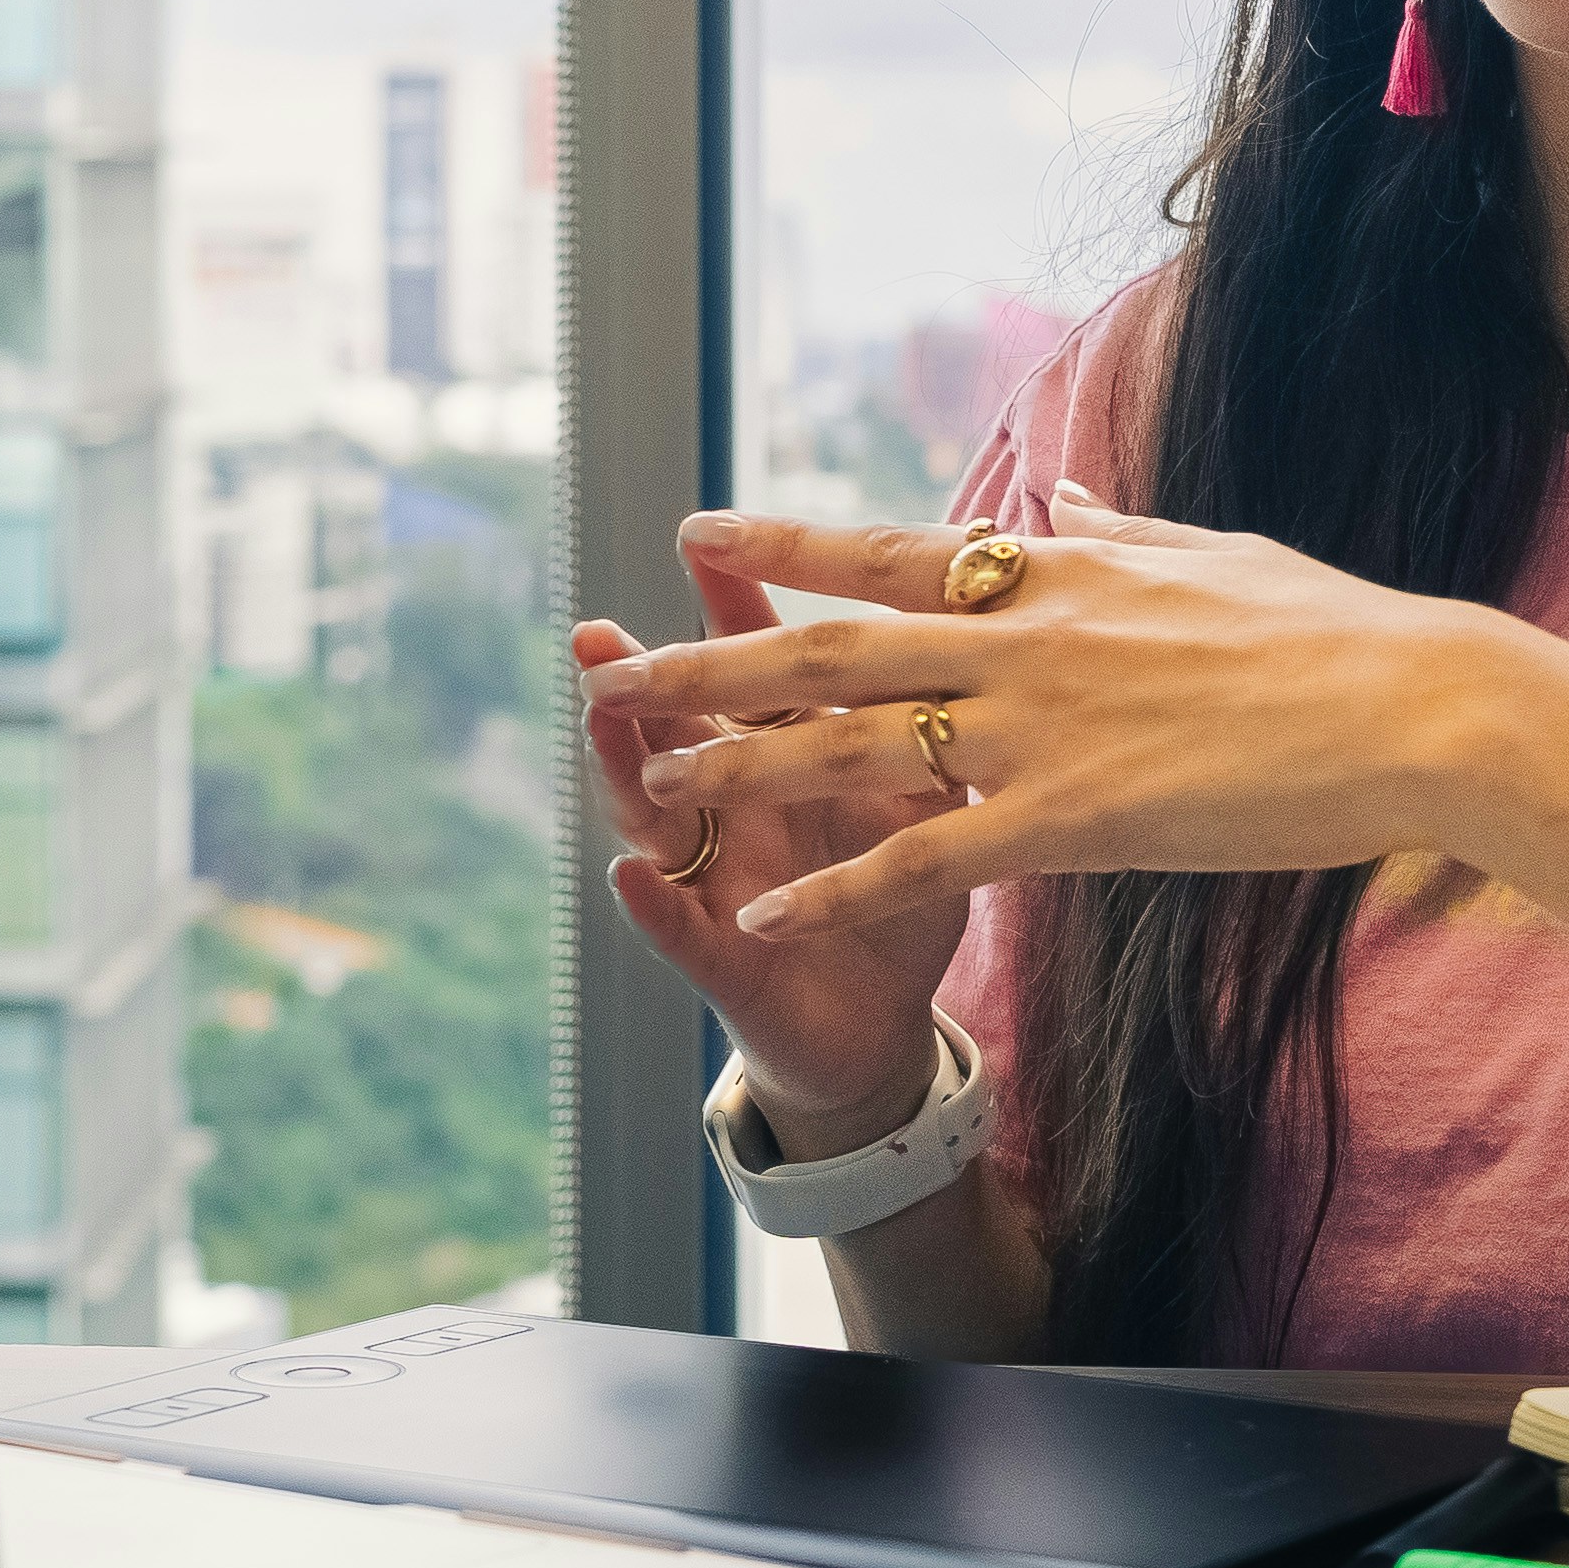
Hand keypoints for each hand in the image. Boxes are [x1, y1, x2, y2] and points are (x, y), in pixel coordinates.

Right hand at [570, 538, 984, 1149]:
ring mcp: (721, 883)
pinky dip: (654, 905)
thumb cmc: (901, 898)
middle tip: (600, 631)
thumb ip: (931, 718)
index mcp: (793, 758)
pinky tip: (628, 875)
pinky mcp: (725, 961)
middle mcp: (740, 809)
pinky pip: (683, 931)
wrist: (884, 1027)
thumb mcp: (929, 801)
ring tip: (595, 721)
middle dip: (643, 680)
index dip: (732, 609)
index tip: (707, 540)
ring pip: (661, 819)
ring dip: (626, 770)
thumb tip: (972, 622)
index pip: (759, 669)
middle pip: (684, 731)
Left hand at [584, 490, 1529, 991]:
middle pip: (833, 647)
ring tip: (650, 779)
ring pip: (852, 749)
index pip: (886, 551)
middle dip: (717, 658)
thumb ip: (1117, 532)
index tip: (698, 528)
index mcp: (1054, 573)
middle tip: (617, 667)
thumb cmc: (1336, 634)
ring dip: (741, 764)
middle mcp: (1023, 639)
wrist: (1416, 707)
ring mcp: (1040, 728)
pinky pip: (923, 860)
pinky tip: (762, 910)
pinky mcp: (1072, 818)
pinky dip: (834, 887)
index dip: (784, 543)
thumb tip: (1063, 494)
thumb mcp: (1214, 554)